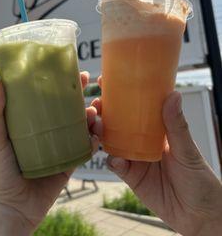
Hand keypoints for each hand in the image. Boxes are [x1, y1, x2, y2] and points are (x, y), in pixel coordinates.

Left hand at [0, 71, 98, 235]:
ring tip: (94, 109)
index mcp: (28, 121)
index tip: (64, 64)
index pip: (43, 94)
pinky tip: (96, 133)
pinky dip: (94, 139)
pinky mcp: (69, 161)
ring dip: (90, 114)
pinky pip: (85, 147)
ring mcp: (59, 145)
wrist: (11, 209)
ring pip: (79, 123)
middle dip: (78, 90)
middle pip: (65, 105)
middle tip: (87, 78)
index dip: (55, 79)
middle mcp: (45, 130)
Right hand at [92, 80, 221, 235]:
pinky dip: (112, 160)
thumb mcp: (187, 149)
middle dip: (103, 111)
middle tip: (97, 104)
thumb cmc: (199, 178)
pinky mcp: (131, 176)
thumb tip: (173, 95)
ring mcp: (135, 157)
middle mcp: (141, 140)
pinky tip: (115, 158)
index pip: (134, 106)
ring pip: (111, 141)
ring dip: (101, 132)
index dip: (118, 94)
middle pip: (116, 122)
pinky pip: (116, 165)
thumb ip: (176, 125)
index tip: (105, 80)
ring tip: (97, 126)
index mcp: (155, 127)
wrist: (199, 215)